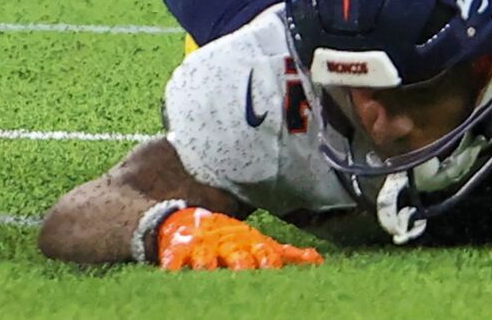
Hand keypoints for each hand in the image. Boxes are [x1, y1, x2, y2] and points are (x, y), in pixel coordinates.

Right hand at [156, 207, 322, 270]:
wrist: (194, 220)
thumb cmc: (232, 239)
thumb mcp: (259, 243)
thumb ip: (287, 255)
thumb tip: (318, 262)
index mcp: (249, 244)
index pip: (263, 252)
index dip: (268, 260)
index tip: (273, 269)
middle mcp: (228, 244)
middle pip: (236, 255)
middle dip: (242, 263)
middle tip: (245, 271)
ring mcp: (203, 247)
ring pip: (206, 258)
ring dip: (207, 264)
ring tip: (208, 270)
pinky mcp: (179, 250)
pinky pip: (174, 259)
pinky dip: (172, 264)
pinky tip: (172, 271)